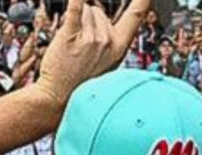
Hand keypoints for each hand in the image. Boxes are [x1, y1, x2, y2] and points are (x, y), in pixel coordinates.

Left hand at [33, 0, 148, 108]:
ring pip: (85, 10)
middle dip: (89, 22)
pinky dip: (77, 0)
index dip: (143, 0)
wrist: (58, 97)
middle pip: (99, 11)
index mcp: (119, 47)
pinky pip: (76, 8)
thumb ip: (110, 40)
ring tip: (71, 46)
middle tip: (80, 47)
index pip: (136, 15)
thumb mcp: (106, 64)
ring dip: (76, 23)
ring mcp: (90, 38)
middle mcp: (108, 40)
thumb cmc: (80, 82)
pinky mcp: (70, 34)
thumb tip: (103, 17)